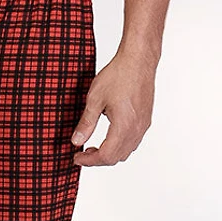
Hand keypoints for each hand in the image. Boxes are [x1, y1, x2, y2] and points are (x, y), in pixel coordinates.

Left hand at [71, 49, 156, 166]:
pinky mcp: (145, 119)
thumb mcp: (94, 99)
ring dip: (109, 154)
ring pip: (126, 151)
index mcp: (124, 126)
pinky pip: (132, 142)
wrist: (139, 59)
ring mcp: (143, 125)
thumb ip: (86, 123)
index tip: (76, 157)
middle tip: (82, 154)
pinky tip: (108, 137)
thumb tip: (76, 141)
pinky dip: (119, 146)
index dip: (89, 161)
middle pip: (116, 158)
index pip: (106, 156)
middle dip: (97, 160)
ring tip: (93, 147)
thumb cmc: (119, 74)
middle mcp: (137, 129)